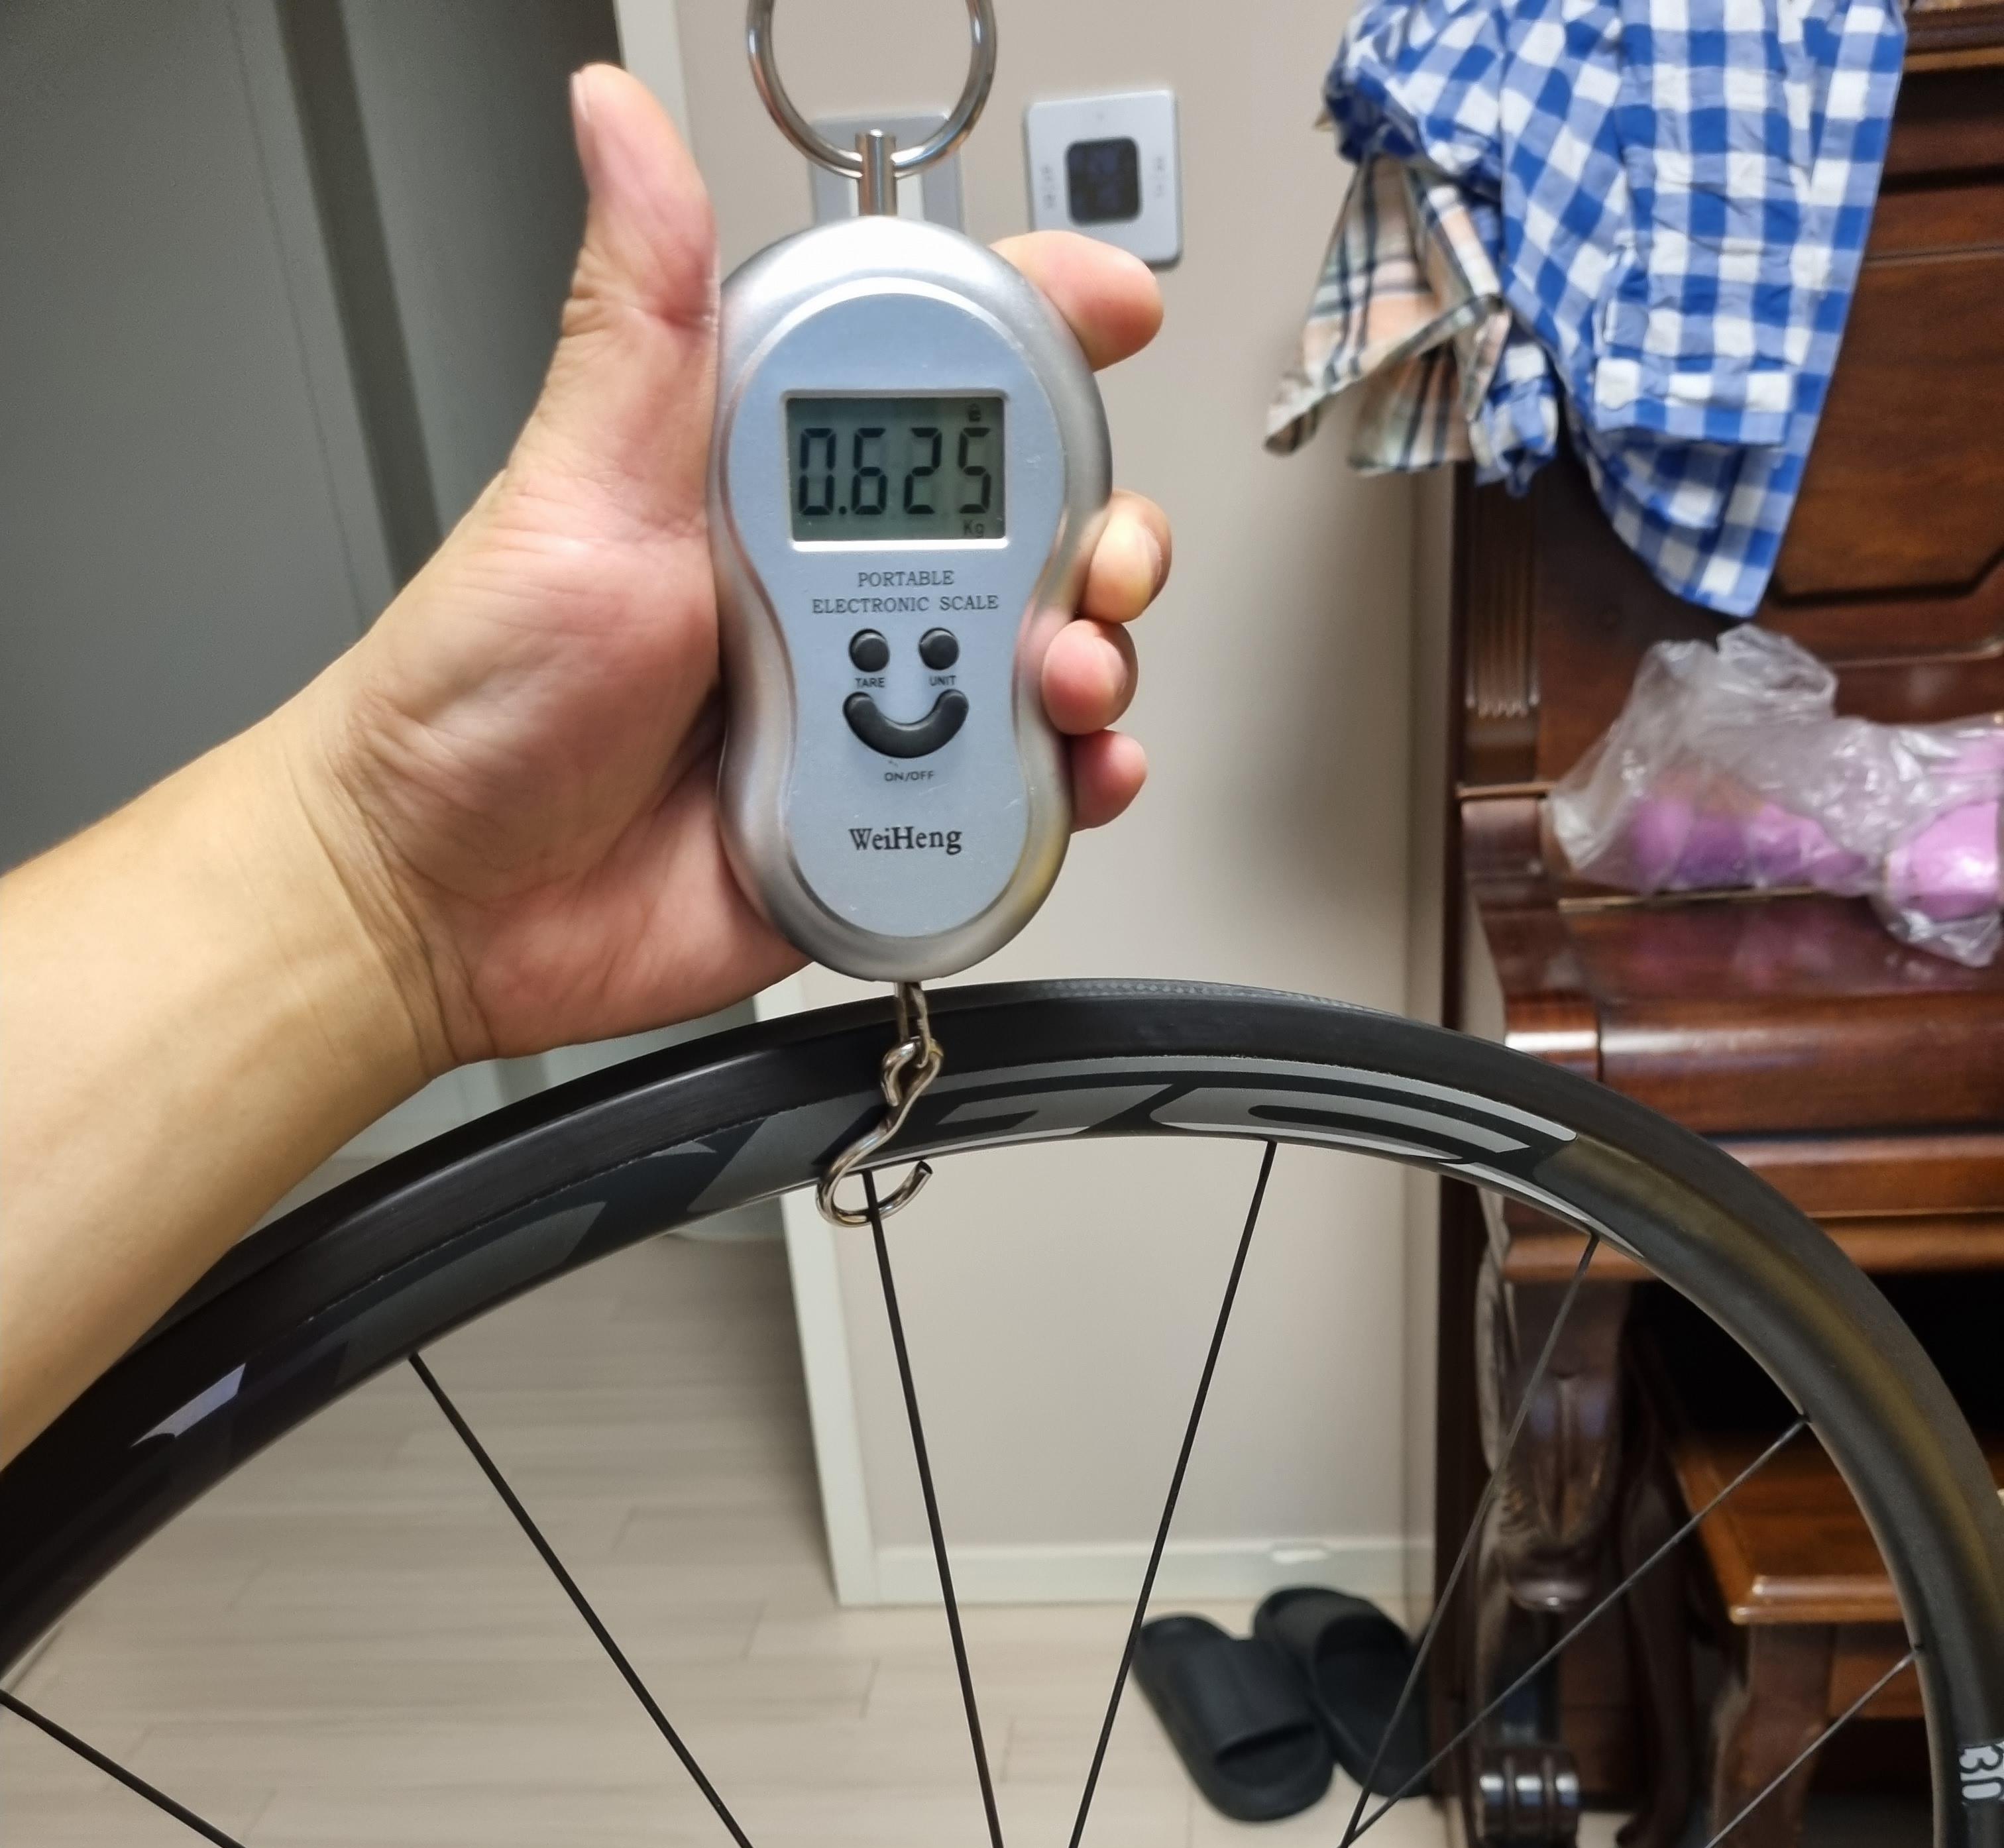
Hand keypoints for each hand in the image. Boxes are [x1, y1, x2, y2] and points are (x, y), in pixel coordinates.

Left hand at [295, 64, 1170, 1074]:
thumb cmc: (479, 703)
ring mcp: (871, 707)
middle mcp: (836, 589)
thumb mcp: (571, 486)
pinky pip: (1015, 802)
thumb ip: (637, 318)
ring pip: (1045, 663)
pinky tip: (1070, 781)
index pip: (933, 376)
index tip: (1109, 311)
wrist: (453, 907)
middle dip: (1104, 532)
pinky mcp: (882, 822)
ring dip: (1095, 665)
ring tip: (1067, 688)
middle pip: (1034, 527)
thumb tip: (618, 125)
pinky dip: (1071, 791)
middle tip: (1091, 564)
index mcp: (770, 487)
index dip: (1039, 329)